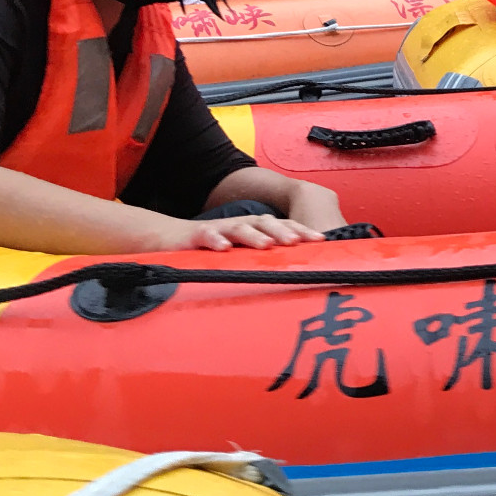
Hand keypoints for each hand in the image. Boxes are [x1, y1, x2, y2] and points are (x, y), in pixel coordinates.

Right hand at [178, 215, 328, 251]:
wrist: (173, 238)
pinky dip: (216, 240)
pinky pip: (207, 235)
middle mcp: (241, 224)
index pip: (283, 225)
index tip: (322, 240)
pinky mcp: (197, 236)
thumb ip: (267, 258)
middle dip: (283, 231)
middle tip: (298, 242)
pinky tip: (224, 249)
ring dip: (255, 235)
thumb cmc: (216, 247)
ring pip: (240, 228)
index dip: (302, 230)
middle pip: (265, 223)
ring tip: (267, 245)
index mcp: (255, 228)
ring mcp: (220, 228)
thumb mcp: (244, 253)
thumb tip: (299, 272)